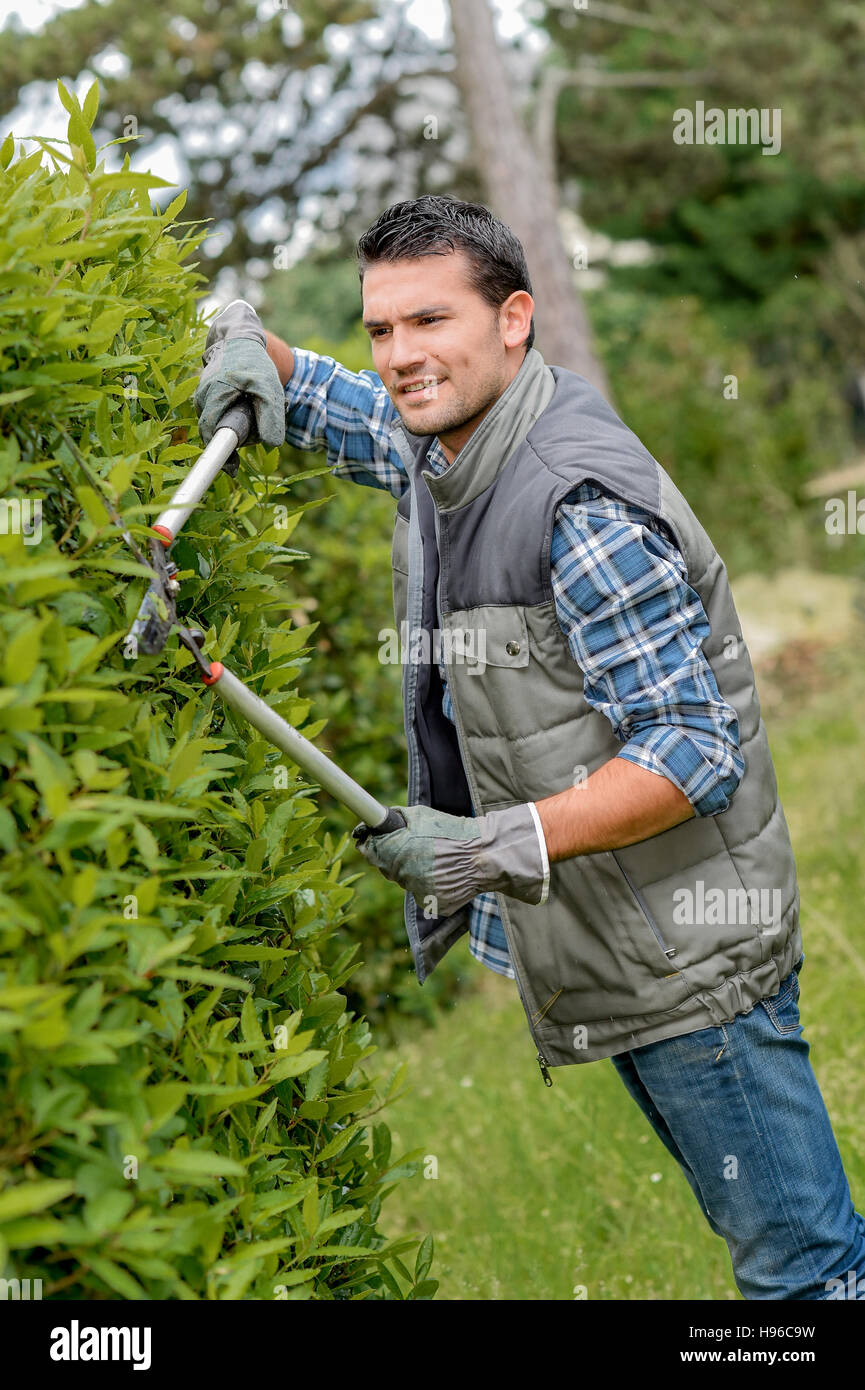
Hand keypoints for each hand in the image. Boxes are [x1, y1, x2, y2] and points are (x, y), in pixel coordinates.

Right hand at [193, 300, 285, 447]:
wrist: (239, 340)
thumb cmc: (253, 362)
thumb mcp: (269, 388)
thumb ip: (271, 416)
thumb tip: (272, 444)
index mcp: (213, 395)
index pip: (211, 432)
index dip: (220, 455)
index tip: (232, 470)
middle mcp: (202, 398)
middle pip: (222, 431)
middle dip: (245, 433)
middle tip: (265, 424)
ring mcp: (204, 399)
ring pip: (225, 424)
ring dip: (246, 422)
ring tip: (262, 405)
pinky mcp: (210, 399)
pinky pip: (225, 416)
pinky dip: (241, 414)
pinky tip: (253, 402)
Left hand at [353, 803, 548, 917]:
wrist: (484, 855)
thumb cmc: (453, 831)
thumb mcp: (422, 815)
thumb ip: (396, 818)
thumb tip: (375, 820)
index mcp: (398, 851)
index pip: (370, 851)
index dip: (369, 844)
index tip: (369, 839)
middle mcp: (405, 876)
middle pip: (388, 868)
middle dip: (394, 857)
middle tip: (412, 847)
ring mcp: (419, 893)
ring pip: (407, 881)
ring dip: (414, 871)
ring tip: (436, 859)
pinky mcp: (434, 906)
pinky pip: (424, 894)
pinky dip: (430, 885)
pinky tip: (444, 873)